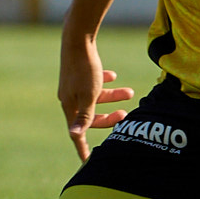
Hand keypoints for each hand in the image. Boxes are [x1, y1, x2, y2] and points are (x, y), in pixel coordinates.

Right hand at [59, 35, 135, 161]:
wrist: (78, 36)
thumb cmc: (84, 67)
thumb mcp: (89, 94)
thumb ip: (84, 115)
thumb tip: (74, 136)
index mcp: (69, 105)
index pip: (77, 133)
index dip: (83, 148)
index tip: (89, 162)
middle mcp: (69, 97)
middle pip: (90, 116)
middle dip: (109, 117)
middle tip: (126, 116)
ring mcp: (73, 84)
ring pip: (95, 98)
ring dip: (113, 97)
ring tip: (130, 92)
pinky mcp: (78, 72)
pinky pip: (92, 83)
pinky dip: (103, 83)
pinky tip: (113, 77)